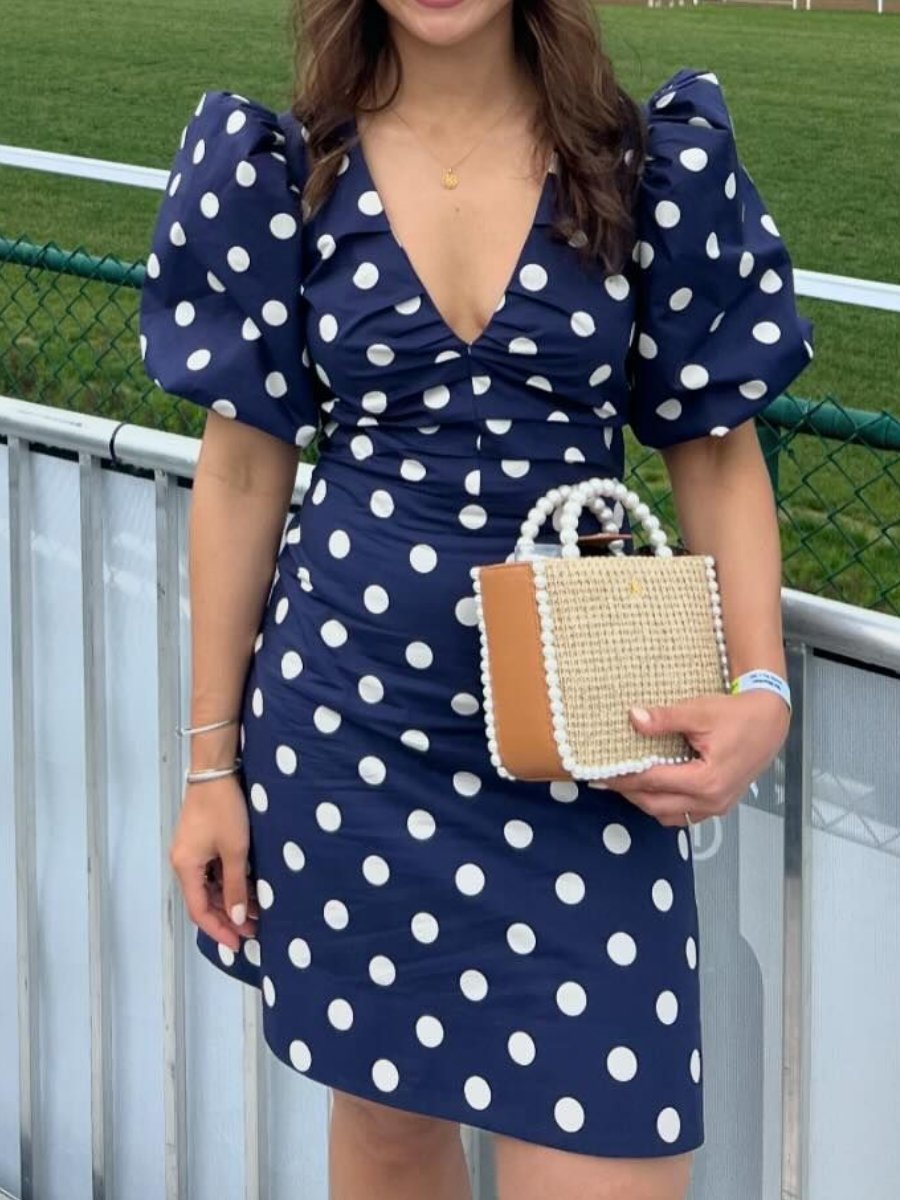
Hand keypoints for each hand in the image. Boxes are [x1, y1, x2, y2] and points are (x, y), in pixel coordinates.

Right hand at [168, 775, 258, 952]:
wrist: (216, 770)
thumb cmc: (224, 808)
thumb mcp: (235, 850)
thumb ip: (235, 887)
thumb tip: (236, 918)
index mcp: (185, 867)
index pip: (199, 911)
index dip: (218, 930)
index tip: (237, 944)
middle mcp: (184, 862)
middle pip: (204, 900)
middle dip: (228, 917)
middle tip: (253, 929)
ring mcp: (192, 851)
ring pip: (210, 886)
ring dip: (231, 900)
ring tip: (256, 911)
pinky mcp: (201, 841)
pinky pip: (213, 871)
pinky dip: (230, 882)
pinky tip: (249, 887)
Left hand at [589, 690, 790, 826]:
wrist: (770, 722)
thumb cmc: (738, 716)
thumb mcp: (699, 711)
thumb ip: (665, 718)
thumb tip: (633, 718)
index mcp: (705, 781)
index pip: (652, 782)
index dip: (624, 777)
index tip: (601, 772)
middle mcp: (711, 801)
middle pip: (656, 805)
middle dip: (629, 793)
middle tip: (606, 779)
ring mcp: (716, 807)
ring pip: (669, 815)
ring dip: (645, 802)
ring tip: (626, 784)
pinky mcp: (719, 805)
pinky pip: (685, 815)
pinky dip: (664, 805)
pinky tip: (652, 790)